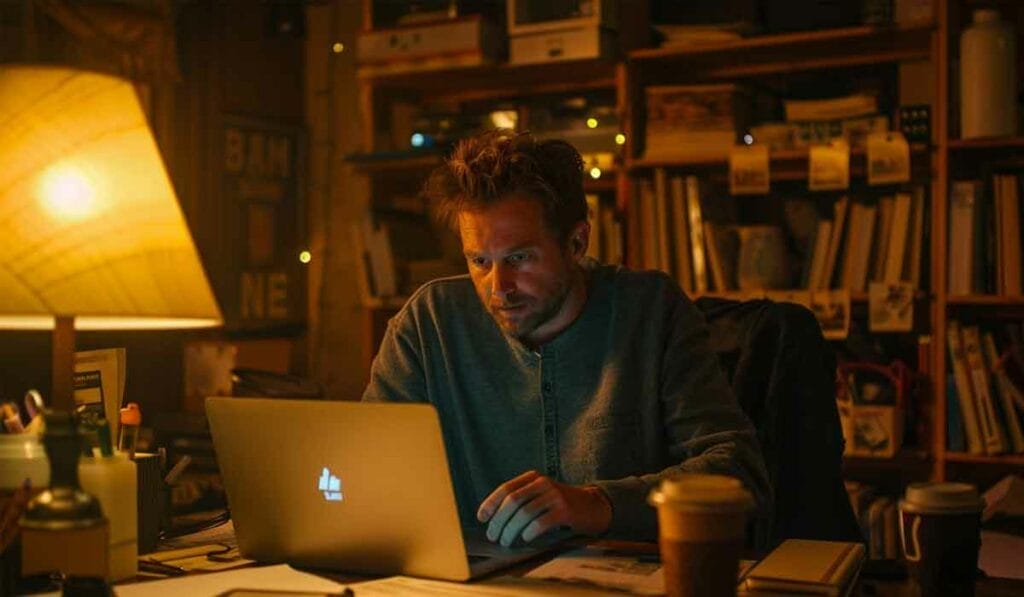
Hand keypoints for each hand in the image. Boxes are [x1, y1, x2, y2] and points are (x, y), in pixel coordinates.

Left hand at [476, 470, 611, 546]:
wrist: (593, 506)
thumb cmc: (560, 504)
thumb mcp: (540, 494)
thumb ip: (521, 500)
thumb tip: (493, 518)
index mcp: (533, 477)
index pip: (506, 488)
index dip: (491, 503)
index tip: (481, 518)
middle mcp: (543, 483)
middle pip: (512, 501)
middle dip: (499, 520)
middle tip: (493, 536)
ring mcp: (555, 496)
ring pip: (524, 513)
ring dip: (511, 530)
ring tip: (506, 542)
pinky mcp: (565, 510)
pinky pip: (541, 522)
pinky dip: (530, 531)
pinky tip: (525, 538)